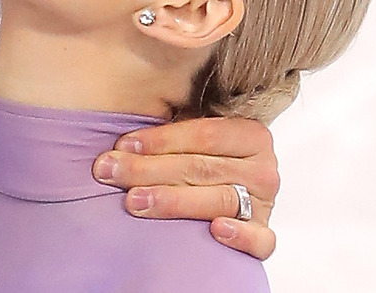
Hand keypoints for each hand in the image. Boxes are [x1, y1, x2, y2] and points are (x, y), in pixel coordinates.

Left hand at [91, 116, 278, 259]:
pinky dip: (241, 236)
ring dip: (173, 201)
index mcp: (251, 135)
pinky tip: (215, 230)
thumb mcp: (193, 140)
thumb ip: (171, 135)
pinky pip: (261, 240)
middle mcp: (262, 169)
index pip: (204, 135)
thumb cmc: (202, 162)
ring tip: (135, 201)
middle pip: (202, 168)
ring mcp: (264, 204)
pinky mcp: (264, 235)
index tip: (122, 145)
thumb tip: (120, 144)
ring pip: (219, 200)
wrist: (227, 192)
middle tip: (111, 172)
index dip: (160, 140)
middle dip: (150, 169)